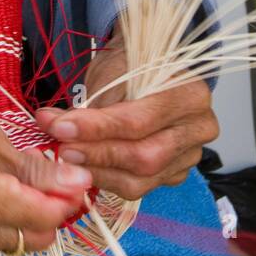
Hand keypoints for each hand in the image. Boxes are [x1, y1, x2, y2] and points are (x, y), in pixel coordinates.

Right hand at [0, 95, 92, 255]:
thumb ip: (31, 166)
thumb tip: (77, 183)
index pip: (48, 216)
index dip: (68, 194)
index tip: (74, 169)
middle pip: (38, 236)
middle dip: (50, 207)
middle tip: (44, 168)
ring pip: (19, 240)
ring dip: (27, 212)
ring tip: (10, 171)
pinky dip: (5, 217)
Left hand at [34, 31, 217, 200]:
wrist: (147, 71)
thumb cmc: (131, 67)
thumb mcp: (113, 71)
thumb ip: (93, 103)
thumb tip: (56, 126)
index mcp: (190, 94)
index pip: (139, 121)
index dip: (97, 128)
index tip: (60, 127)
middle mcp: (198, 128)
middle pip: (144, 156)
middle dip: (96, 153)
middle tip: (61, 146)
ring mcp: (190, 155)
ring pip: (141, 180)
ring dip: (97, 171)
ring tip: (67, 157)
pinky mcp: (175, 174)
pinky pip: (139, 188)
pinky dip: (107, 179)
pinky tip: (86, 167)